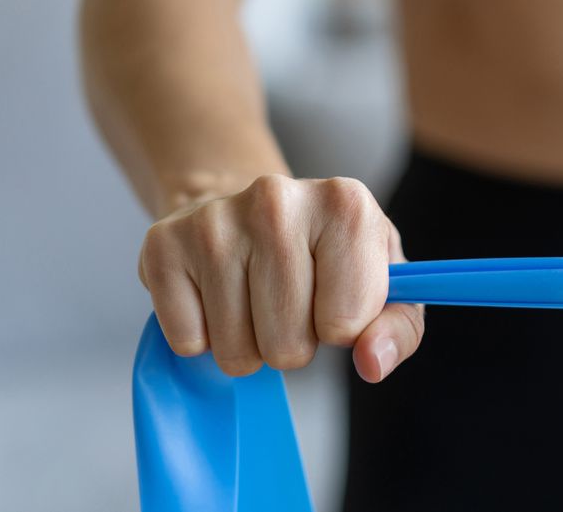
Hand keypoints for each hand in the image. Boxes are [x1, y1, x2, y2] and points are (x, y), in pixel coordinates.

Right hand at [138, 174, 424, 382]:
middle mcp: (278, 199)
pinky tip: (217, 296)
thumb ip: (398, 331)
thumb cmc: (332, 259)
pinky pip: (188, 341)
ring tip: (256, 301)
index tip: (335, 299)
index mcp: (346, 204)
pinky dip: (204, 337)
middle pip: (288, 344)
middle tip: (290, 305)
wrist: (256, 212)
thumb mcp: (386, 288)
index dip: (343, 329)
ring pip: (235, 349)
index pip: (348, 323)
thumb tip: (372, 362)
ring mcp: (215, 220)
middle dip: (293, 344)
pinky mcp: (164, 244)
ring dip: (248, 345)